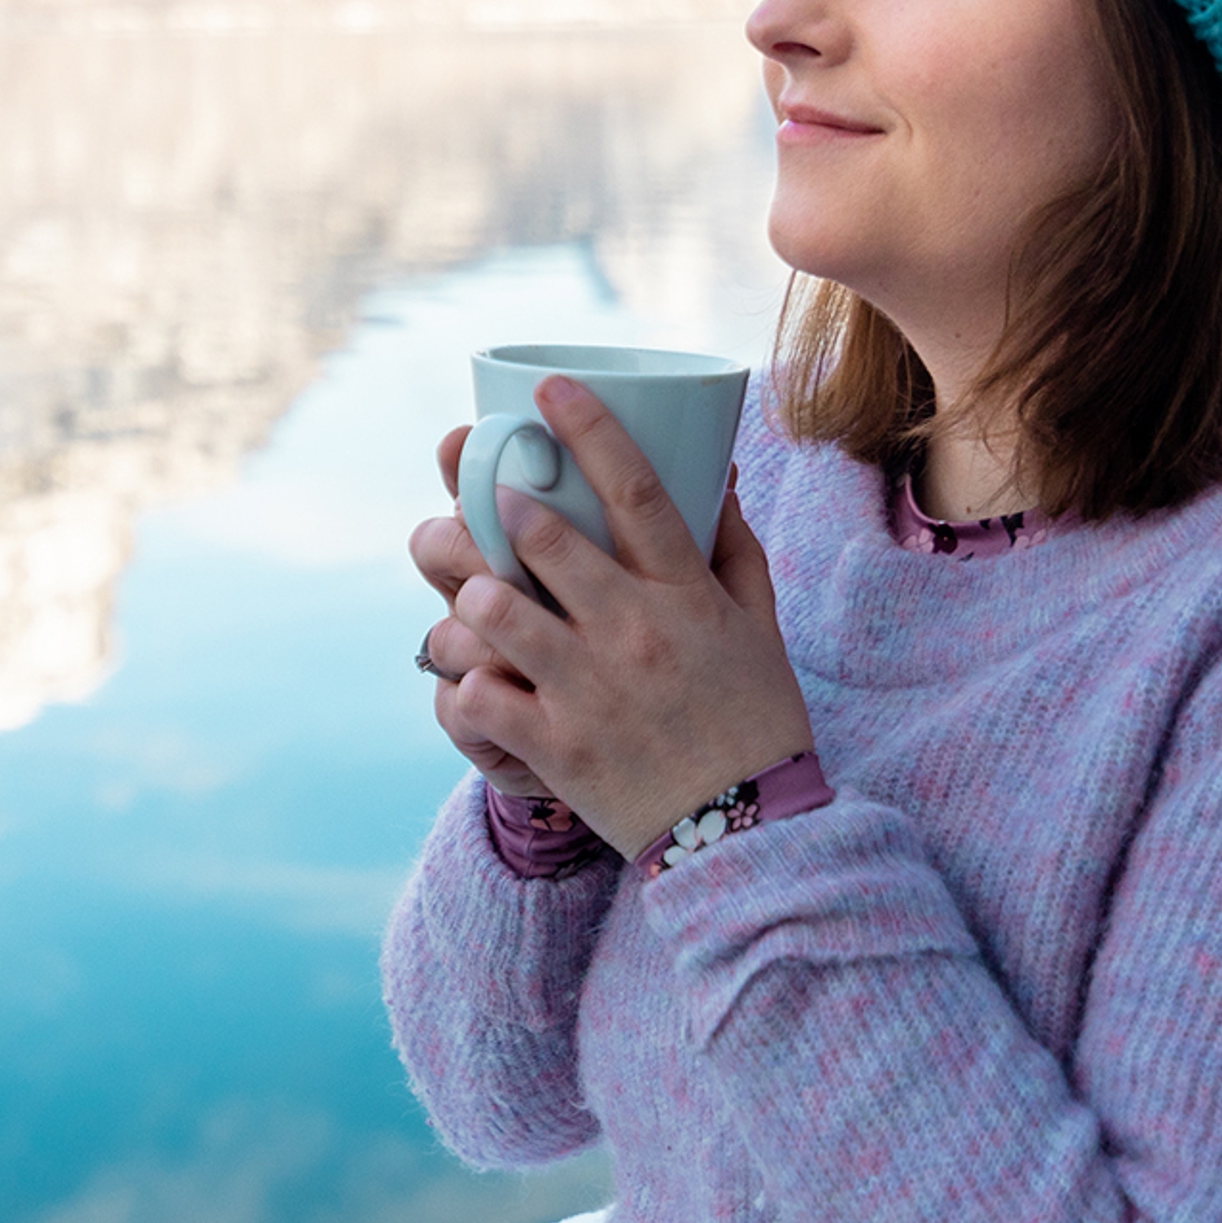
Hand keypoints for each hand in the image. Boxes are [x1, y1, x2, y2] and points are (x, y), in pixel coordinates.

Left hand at [438, 375, 807, 855]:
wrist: (750, 835)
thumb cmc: (755, 719)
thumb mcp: (758, 627)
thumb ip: (734, 547)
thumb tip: (719, 472)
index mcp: (686, 595)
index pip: (638, 490)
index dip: (589, 429)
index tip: (550, 387)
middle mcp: (635, 633)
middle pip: (546, 538)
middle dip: (499, 506)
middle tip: (485, 500)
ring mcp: (589, 691)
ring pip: (495, 611)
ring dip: (473, 593)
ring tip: (475, 594)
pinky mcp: (555, 748)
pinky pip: (476, 697)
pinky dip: (464, 683)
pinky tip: (475, 678)